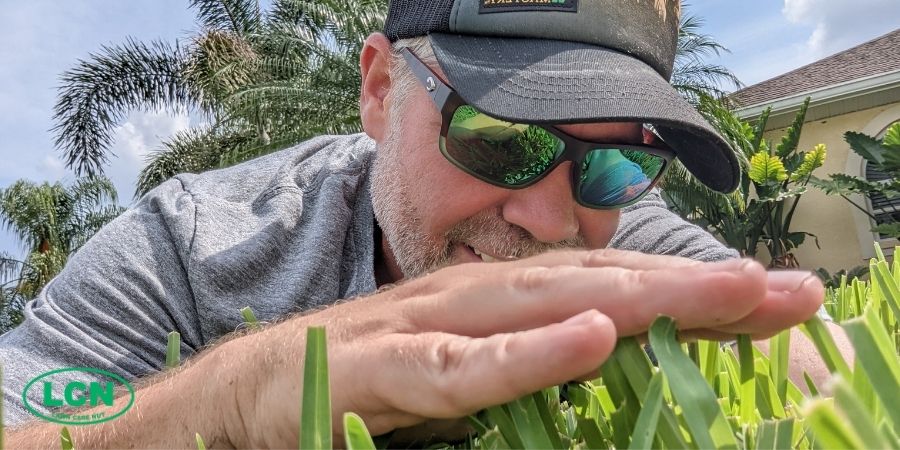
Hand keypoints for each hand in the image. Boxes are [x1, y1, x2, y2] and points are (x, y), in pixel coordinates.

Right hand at [231, 249, 822, 446]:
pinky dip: (529, 351)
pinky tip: (593, 337)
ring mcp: (430, 324)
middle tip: (792, 288)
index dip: (691, 291)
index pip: (609, 288)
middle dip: (695, 286)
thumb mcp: (461, 379)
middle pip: (598, 283)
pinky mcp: (384, 367)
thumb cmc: (365, 383)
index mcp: (498, 304)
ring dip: (639, 298)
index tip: (777, 301)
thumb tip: (605, 373)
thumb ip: (525, 375)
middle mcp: (475, 298)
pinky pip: (464, 365)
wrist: (252, 388)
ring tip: (728, 295)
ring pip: (546, 305)